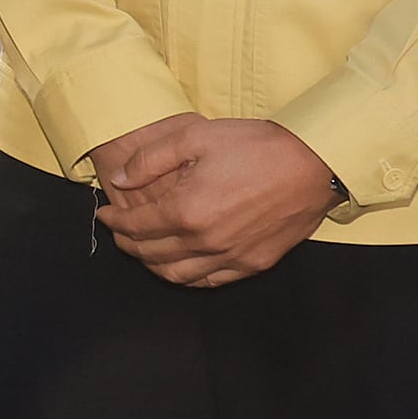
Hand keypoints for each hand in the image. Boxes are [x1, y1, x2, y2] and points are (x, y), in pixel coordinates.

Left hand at [92, 115, 340, 285]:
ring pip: (178, 275)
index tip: (104, 213)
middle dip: (127, 243)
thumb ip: (150, 159)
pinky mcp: (254, 263)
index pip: (135, 225)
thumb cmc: (256, 146)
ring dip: (152, 264)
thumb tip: (120, 179)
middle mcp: (205, 241)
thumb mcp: (195, 137)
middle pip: (151, 253)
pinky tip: (181, 264)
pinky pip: (210, 281)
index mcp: (186, 210)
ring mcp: (231, 257)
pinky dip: (187, 277)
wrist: (313, 164)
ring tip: (143, 249)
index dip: (114, 220)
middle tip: (118, 230)